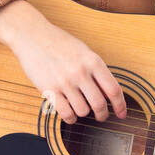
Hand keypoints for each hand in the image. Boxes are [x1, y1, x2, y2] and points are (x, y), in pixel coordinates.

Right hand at [6, 14, 127, 124]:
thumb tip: (109, 94)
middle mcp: (81, 72)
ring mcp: (65, 82)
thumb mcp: (84, 52)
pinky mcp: (49, 90)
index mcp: (93, 61)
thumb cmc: (59, 43)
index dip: (120, 106)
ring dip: (83, 113)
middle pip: (99, 104)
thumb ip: (97, 71)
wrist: (33, 36)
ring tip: (80, 107)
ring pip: (83, 111)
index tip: (121, 114)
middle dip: (103, 115)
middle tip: (101, 116)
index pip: (114, 90)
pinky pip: (66, 114)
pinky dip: (70, 118)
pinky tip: (70, 113)